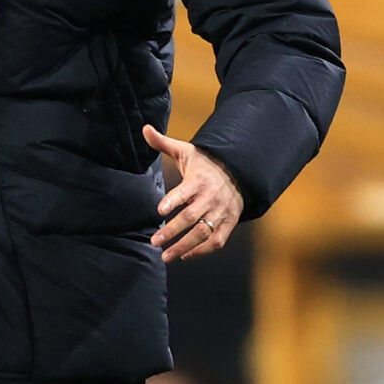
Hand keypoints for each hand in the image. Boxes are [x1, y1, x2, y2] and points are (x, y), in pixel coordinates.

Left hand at [144, 124, 242, 261]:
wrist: (238, 171)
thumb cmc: (204, 163)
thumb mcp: (185, 151)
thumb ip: (163, 143)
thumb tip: (144, 128)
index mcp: (198, 180)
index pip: (185, 191)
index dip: (173, 200)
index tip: (160, 210)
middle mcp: (210, 198)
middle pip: (191, 217)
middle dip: (172, 231)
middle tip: (155, 241)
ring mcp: (221, 212)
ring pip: (203, 233)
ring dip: (184, 246)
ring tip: (165, 255)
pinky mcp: (229, 223)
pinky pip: (217, 241)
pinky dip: (202, 251)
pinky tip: (185, 256)